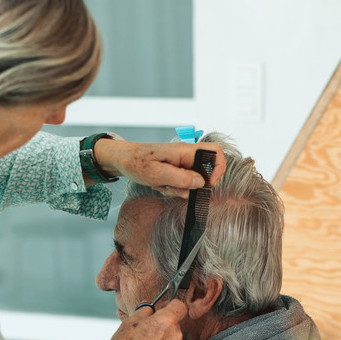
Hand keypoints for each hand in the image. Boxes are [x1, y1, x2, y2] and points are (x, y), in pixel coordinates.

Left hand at [94, 139, 226, 197]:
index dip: (218, 169)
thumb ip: (181, 178)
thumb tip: (201, 182)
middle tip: (176, 188)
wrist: (122, 160)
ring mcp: (181, 163)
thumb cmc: (136, 162)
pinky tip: (159, 184)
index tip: (207, 184)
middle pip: (205, 172)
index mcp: (185, 151)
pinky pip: (182, 183)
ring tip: (162, 185)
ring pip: (193, 181)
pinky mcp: (176, 169)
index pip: (215, 153)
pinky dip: (172, 188)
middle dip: (193, 186)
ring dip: (179, 188)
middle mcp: (186, 155)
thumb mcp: (157, 173)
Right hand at [100, 299, 188, 339]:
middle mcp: (175, 336)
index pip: (179, 306)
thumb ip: (145, 311)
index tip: (165, 310)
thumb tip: (151, 308)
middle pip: (175, 325)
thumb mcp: (129, 322)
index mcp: (165, 321)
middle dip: (164, 327)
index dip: (171, 307)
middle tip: (147, 334)